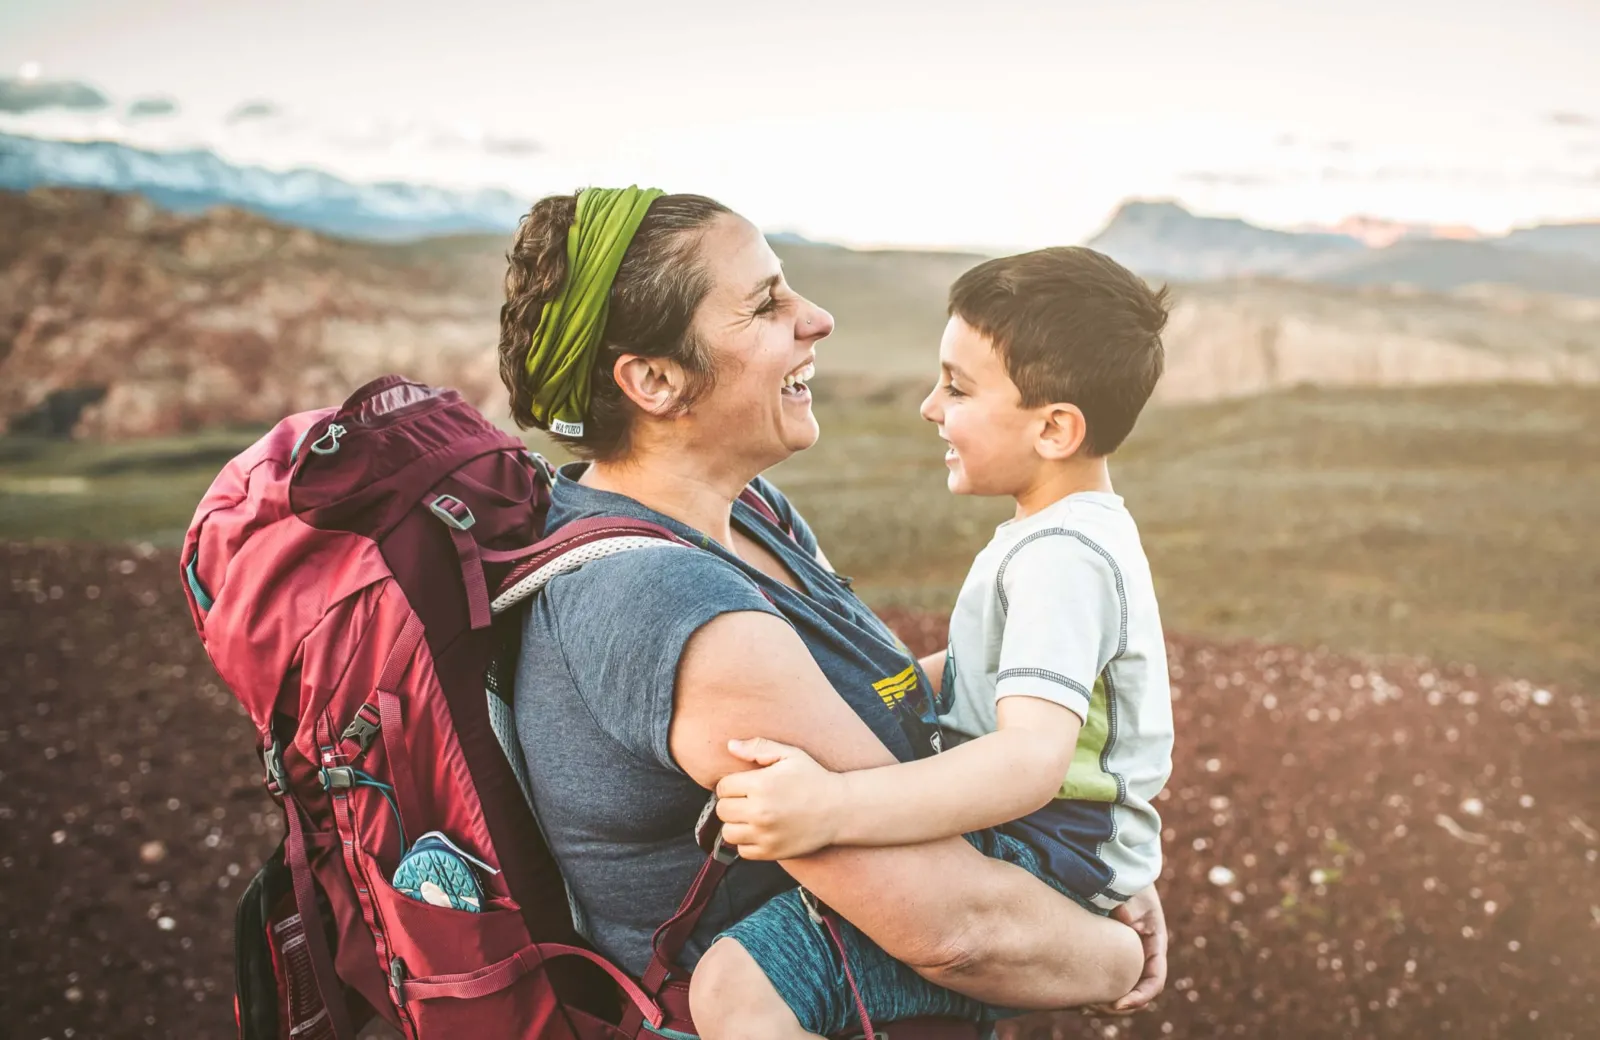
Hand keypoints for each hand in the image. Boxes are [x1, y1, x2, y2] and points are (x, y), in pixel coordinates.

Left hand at [713, 738, 844, 859]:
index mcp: (761, 784)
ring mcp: (765, 834)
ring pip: (728, 832)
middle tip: (748, 800)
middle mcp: (760, 811)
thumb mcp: (790, 755)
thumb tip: (730, 746)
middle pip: (722, 810)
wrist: (840, 809)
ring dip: (736, 824)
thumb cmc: (814, 779)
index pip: (723, 787)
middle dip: (732, 803)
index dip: (731, 784)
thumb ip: (759, 747)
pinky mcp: (771, 852)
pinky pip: (742, 851)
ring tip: (751, 816)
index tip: (744, 785)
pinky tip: (760, 831)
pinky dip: (746, 842)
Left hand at [1084, 884, 1166, 1015]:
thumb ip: (1130, 911)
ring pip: (1122, 988)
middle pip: (1137, 992)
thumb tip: (1126, 924)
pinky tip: (1078, 992)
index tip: (1119, 1004)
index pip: (1155, 981)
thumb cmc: (1127, 883)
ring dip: (1107, 1001)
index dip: (1140, 997)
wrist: (1115, 871)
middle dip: (1119, 1005)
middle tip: (1093, 1008)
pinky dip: (1097, 988)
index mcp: (1154, 944)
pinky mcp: (1109, 954)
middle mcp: (1143, 954)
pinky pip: (1106, 978)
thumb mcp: (1133, 897)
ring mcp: (1127, 955)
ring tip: (1083, 1005)